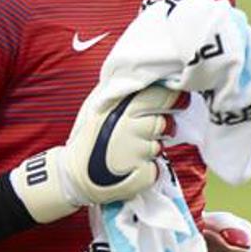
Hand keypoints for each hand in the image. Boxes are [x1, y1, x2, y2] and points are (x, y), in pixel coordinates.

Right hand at [10, 85, 186, 222]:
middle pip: (163, 122)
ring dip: (149, 149)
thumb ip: (121, 92)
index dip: (171, 98)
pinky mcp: (142, 176)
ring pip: (158, 147)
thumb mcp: (99, 107)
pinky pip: (156, 169)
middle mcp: (129, 129)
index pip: (158, 96)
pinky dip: (148, 170)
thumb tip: (151, 76)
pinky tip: (130, 168)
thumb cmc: (89, 138)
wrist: (73, 175)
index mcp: (120, 109)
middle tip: (160, 127)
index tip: (177, 99)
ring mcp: (136, 154)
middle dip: (166, 125)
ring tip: (130, 151)